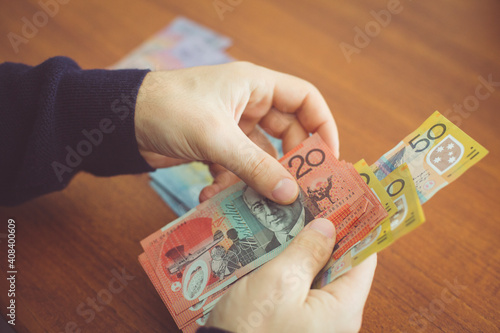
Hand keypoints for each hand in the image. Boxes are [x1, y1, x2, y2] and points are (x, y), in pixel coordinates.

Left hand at [134, 62, 338, 204]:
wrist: (123, 121)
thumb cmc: (170, 109)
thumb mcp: (216, 138)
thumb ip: (255, 166)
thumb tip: (290, 194)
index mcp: (256, 86)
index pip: (306, 99)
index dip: (322, 126)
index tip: (328, 160)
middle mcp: (249, 104)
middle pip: (287, 133)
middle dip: (291, 163)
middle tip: (297, 192)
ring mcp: (233, 127)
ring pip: (261, 156)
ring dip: (257, 180)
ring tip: (255, 202)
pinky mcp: (217, 147)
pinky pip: (237, 167)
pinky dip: (231, 184)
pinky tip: (215, 196)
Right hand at [206, 218, 376, 332]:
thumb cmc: (252, 329)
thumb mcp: (280, 282)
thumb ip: (307, 250)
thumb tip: (327, 227)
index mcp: (343, 308)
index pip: (364, 258)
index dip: (356, 227)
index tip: (343, 201)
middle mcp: (335, 314)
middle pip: (339, 263)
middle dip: (325, 233)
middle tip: (310, 205)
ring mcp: (314, 318)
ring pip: (316, 271)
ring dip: (304, 247)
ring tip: (290, 219)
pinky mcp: (294, 318)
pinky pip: (300, 284)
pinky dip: (290, 263)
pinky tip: (275, 245)